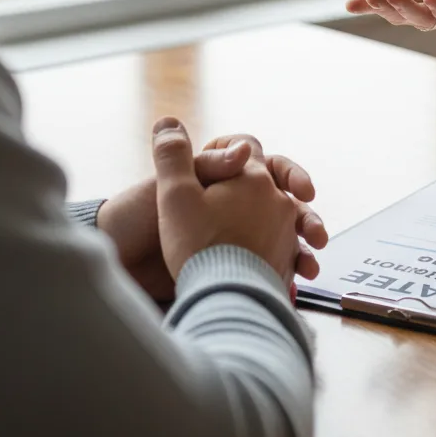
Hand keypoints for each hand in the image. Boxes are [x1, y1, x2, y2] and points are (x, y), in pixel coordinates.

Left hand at [97, 132, 327, 299]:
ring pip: (283, 237)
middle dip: (306, 217)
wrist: (119, 264)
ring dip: (302, 248)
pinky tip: (291, 287)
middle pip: (284, 203)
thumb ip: (200, 165)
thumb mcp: (167, 188)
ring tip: (310, 266)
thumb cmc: (139, 220)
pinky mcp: (231, 263)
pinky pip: (270, 266)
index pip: (265, 164)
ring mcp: (235, 233)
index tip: (302, 190)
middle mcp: (232, 202)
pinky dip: (284, 274)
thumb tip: (242, 148)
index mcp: (220, 177)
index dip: (288, 173)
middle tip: (317, 234)